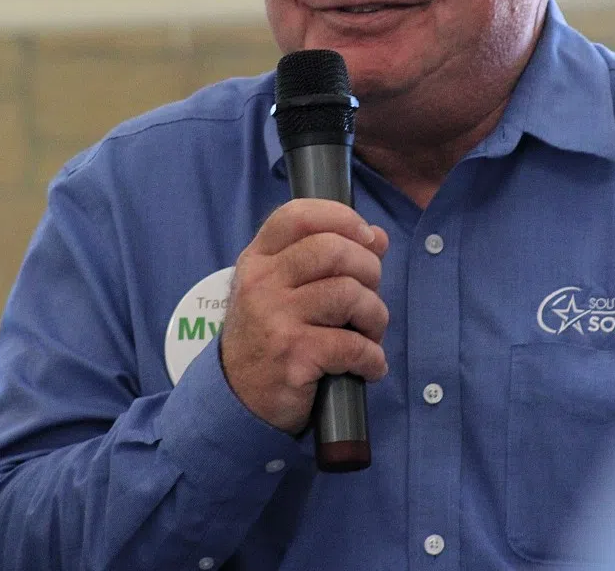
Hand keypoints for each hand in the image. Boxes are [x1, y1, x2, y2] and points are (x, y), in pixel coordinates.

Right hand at [220, 198, 389, 434]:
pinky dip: (372, 358)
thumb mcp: (282, 290)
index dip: (343, 218)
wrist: (237, 399)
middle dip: (369, 271)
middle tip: (368, 297)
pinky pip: (353, 345)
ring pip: (350, 294)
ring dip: (374, 317)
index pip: (299, 215)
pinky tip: (368, 366)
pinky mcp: (294, 355)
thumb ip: (325, 259)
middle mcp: (262, 283)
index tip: (367, 238)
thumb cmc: (269, 337)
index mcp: (258, 259)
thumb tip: (377, 237)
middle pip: (333, 250)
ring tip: (369, 334)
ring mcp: (276, 318)